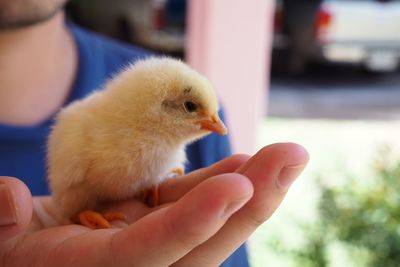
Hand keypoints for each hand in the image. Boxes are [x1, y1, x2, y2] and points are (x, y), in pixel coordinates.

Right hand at [0, 143, 307, 266]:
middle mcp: (137, 262)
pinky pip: (194, 206)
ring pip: (209, 220)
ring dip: (249, 186)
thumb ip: (1, 225)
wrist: (36, 254)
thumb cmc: (16, 252)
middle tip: (292, 157)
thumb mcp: (3, 243)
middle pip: (205, 239)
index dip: (194, 222)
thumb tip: (7, 194)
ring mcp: (153, 243)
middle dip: (252, 199)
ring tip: (284, 155)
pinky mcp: (156, 224)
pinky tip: (247, 167)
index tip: (240, 187)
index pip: (152, 250)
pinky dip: (220, 186)